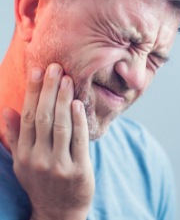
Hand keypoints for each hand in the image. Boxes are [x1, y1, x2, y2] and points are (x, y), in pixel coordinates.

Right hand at [3, 63, 94, 219]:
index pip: (27, 116)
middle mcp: (38, 159)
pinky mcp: (78, 171)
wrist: (58, 212)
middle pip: (43, 117)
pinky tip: (78, 103)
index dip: (32, 92)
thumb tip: (6, 109)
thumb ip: (14, 135)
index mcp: (24, 154)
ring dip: (64, 100)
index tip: (36, 71)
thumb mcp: (21, 162)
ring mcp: (58, 166)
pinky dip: (78, 120)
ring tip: (68, 80)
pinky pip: (78, 141)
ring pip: (60, 126)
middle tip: (55, 68)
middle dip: (49, 90)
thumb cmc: (39, 181)